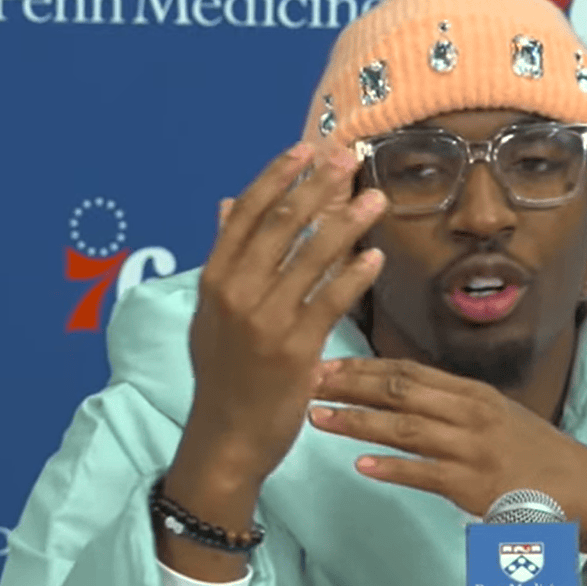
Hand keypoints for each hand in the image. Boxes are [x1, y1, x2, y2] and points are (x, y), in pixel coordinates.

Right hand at [187, 142, 387, 483]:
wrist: (227, 436)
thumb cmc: (223, 372)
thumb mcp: (211, 312)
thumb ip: (224, 256)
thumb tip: (228, 203)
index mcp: (214, 279)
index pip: (247, 214)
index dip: (278, 176)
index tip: (306, 148)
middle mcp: (235, 293)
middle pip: (282, 225)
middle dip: (317, 187)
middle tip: (348, 159)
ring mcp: (264, 320)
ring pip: (311, 258)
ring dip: (346, 224)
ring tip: (375, 199)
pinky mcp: (295, 348)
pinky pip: (330, 301)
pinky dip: (354, 275)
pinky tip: (375, 255)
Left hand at [308, 357, 586, 572]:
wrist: (586, 489)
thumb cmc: (536, 454)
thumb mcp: (496, 415)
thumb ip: (452, 405)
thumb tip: (403, 395)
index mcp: (472, 392)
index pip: (408, 370)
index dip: (364, 365)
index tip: (327, 362)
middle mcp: (470, 412)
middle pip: (400, 390)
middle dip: (350, 383)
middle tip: (308, 379)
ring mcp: (472, 448)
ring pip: (404, 428)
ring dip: (356, 421)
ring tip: (317, 417)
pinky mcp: (474, 485)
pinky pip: (425, 474)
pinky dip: (392, 469)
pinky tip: (361, 466)